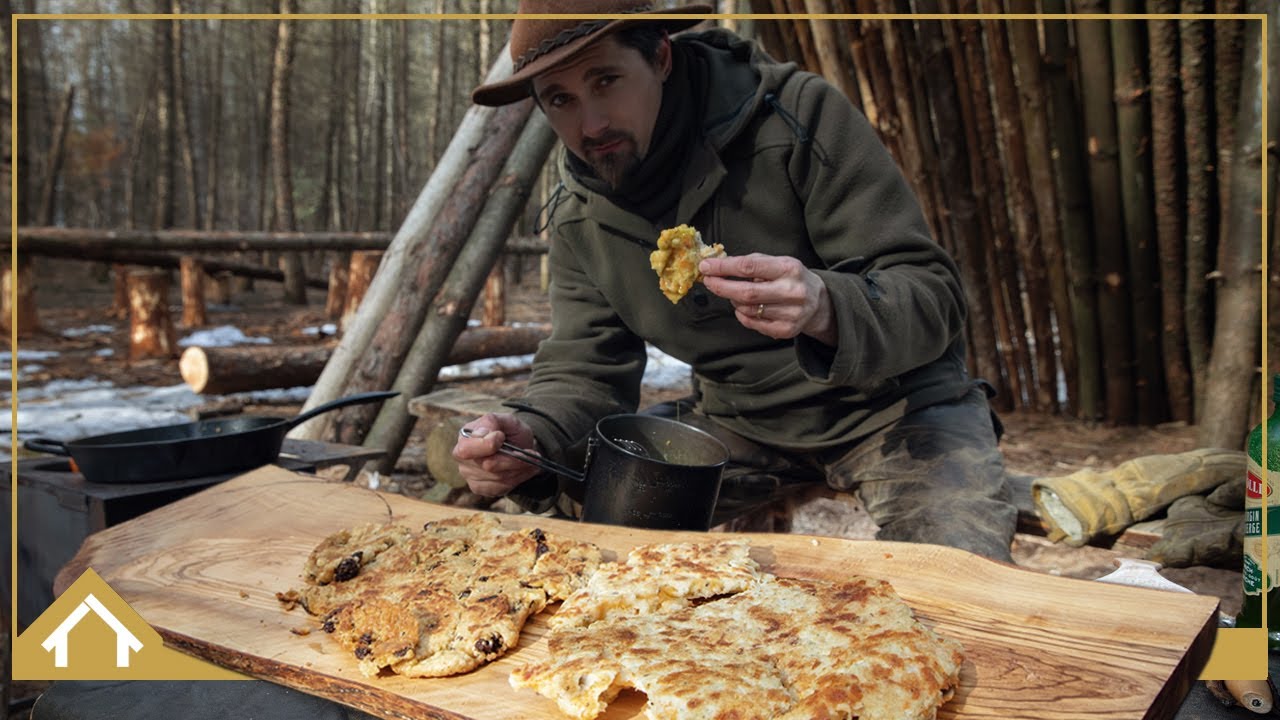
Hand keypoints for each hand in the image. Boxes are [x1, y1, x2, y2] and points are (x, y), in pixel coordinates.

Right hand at [451, 413, 542, 496]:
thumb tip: (484, 433)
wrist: (517, 447)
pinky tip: (524, 469)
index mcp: (464, 437)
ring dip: (520, 469)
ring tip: (532, 460)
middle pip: (488, 466)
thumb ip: (493, 421)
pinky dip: (519, 478)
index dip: (488, 445)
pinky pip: (502, 487)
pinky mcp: (479, 488)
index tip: (502, 436)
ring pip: (499, 478)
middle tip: (531, 454)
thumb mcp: (506, 419)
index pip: (467, 449)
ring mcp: (469, 475)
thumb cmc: (509, 432)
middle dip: (513, 460)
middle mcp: (462, 458)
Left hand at [699, 253, 836, 344]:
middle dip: (721, 287)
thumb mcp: (777, 262)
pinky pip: (752, 323)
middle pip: (746, 293)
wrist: (818, 301)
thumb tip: (717, 264)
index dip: (723, 267)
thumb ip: (750, 262)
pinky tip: (745, 307)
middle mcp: (792, 291)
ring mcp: (791, 313)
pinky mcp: (786, 330)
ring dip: (733, 300)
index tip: (706, 266)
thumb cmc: (790, 278)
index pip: (749, 267)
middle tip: (708, 282)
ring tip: (735, 293)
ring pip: (747, 309)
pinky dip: (742, 314)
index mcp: (789, 268)